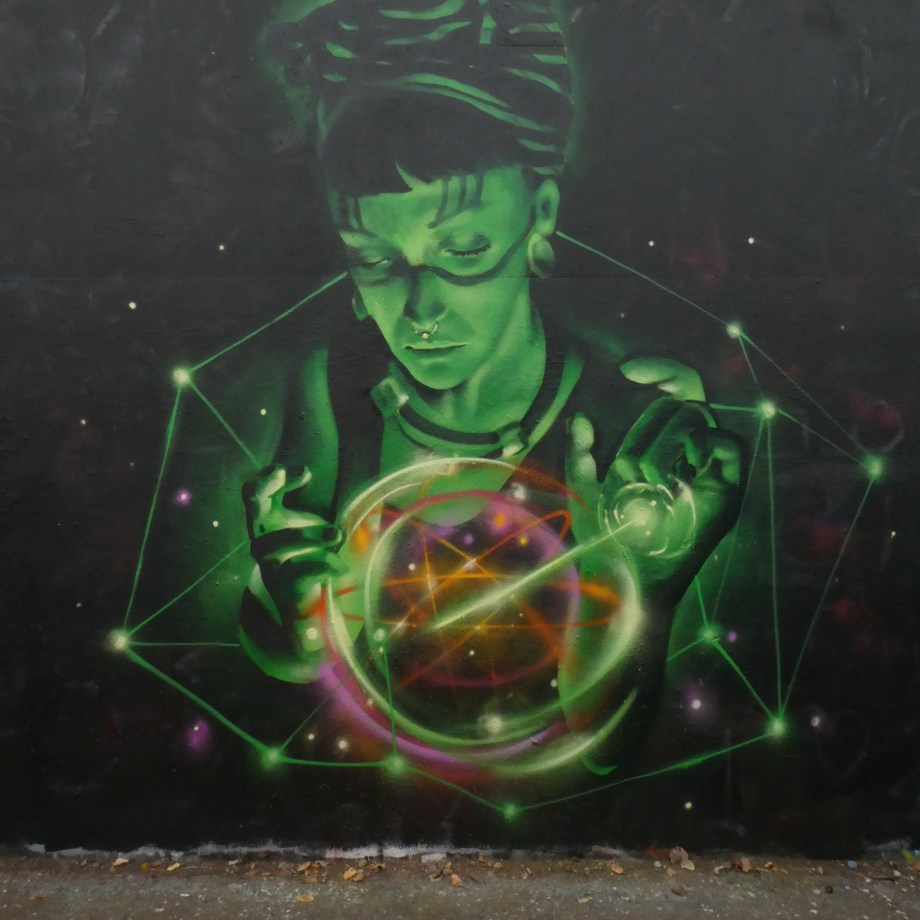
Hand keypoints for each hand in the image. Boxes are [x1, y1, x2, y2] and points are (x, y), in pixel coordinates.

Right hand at [242, 465, 344, 608]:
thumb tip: (304, 472)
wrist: (308, 607)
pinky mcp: (284, 588)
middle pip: (252, 510)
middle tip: (282, 473)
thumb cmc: (305, 555)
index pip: (255, 491)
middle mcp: (262, 540)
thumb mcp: (304, 523)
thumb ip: (306, 505)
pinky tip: (341, 567)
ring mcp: (270, 564)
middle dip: (263, 489)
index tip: (304, 473)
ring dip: (306, 536)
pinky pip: (298, 574)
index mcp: (267, 522)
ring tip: (336, 534)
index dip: (270, 477)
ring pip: (273, 545)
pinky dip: (322, 566)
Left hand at [566, 378, 743, 599]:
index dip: (659, 369)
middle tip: (630, 469)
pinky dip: (707, 444)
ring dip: (663, 445)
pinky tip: (678, 471)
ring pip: (700, 419)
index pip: (669, 395)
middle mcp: (685, 459)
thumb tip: (582, 418)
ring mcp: (707, 475)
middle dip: (649, 428)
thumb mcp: (583, 489)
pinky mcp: (727, 494)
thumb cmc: (601, 540)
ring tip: (644, 481)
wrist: (622, 582)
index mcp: (657, 452)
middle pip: (681, 405)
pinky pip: (733, 445)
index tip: (628, 368)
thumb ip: (581, 454)